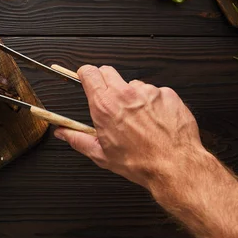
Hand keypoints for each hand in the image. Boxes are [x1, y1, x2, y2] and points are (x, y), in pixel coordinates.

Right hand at [54, 65, 207, 190]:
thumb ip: (77, 139)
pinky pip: (155, 92)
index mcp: (105, 106)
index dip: (86, 74)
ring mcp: (148, 92)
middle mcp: (125, 94)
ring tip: (139, 120)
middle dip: (105, 82)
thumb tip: (62, 132)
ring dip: (132, 97)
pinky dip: (153, 103)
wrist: (174, 166)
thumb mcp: (101, 155)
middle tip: (110, 101)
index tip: (86, 79)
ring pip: (133, 85)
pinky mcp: (167, 94)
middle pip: (108, 71)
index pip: (89, 73)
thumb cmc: (140, 163)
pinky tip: (156, 121)